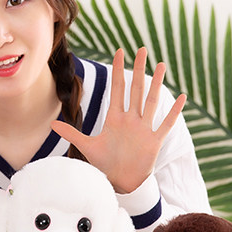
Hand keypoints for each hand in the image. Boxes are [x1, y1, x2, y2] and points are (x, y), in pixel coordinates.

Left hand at [51, 47, 185, 193]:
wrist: (120, 182)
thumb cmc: (105, 164)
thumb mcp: (87, 147)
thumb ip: (71, 133)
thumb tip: (51, 124)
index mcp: (115, 118)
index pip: (117, 89)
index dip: (118, 70)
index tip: (119, 52)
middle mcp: (131, 119)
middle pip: (135, 89)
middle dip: (138, 70)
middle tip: (142, 49)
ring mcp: (143, 129)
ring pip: (151, 101)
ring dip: (156, 84)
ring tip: (160, 65)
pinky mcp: (154, 141)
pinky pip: (166, 124)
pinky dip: (173, 112)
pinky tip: (181, 98)